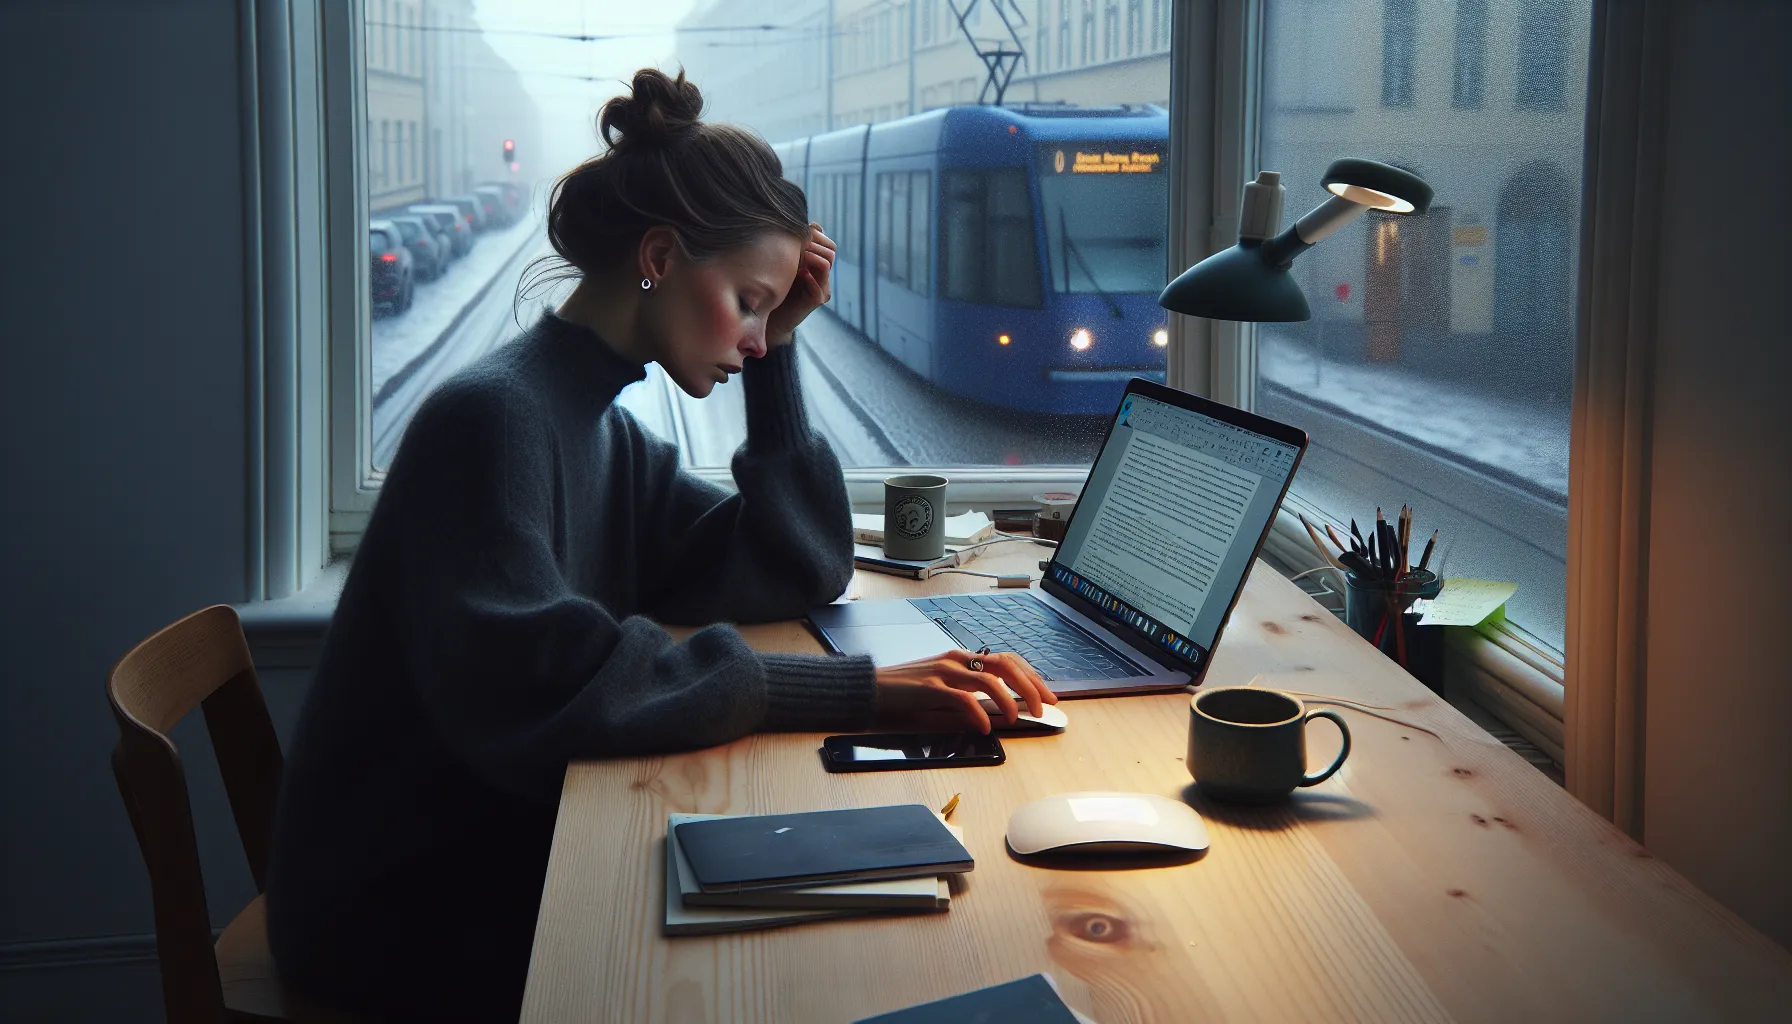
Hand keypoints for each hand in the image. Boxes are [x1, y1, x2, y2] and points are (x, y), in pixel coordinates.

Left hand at [765, 223, 835, 347]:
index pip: (827, 244)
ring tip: (796, 255)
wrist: (772, 316)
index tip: (799, 234)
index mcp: (817, 265)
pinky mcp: (817, 300)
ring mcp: (822, 288)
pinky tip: (797, 273)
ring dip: (810, 255)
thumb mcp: (785, 261)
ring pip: (826, 262)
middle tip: (797, 243)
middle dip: (813, 243)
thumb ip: (795, 246)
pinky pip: (818, 284)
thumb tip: (808, 225)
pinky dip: (808, 276)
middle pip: (830, 250)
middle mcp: (823, 275)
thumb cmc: (775, 287)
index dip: (815, 236)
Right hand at [872, 649, 1057, 733]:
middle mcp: (956, 660)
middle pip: (1006, 664)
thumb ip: (967, 701)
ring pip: (990, 679)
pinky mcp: (929, 687)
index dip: (1032, 676)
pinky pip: (963, 697)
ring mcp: (944, 671)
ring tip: (1018, 718)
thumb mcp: (941, 695)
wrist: (867, 690)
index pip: (1007, 660)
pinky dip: (979, 712)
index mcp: (961, 659)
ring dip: (1010, 699)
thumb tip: (996, 716)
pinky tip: (985, 727)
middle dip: (1031, 686)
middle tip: (1044, 707)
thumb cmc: (903, 693)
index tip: (1048, 696)